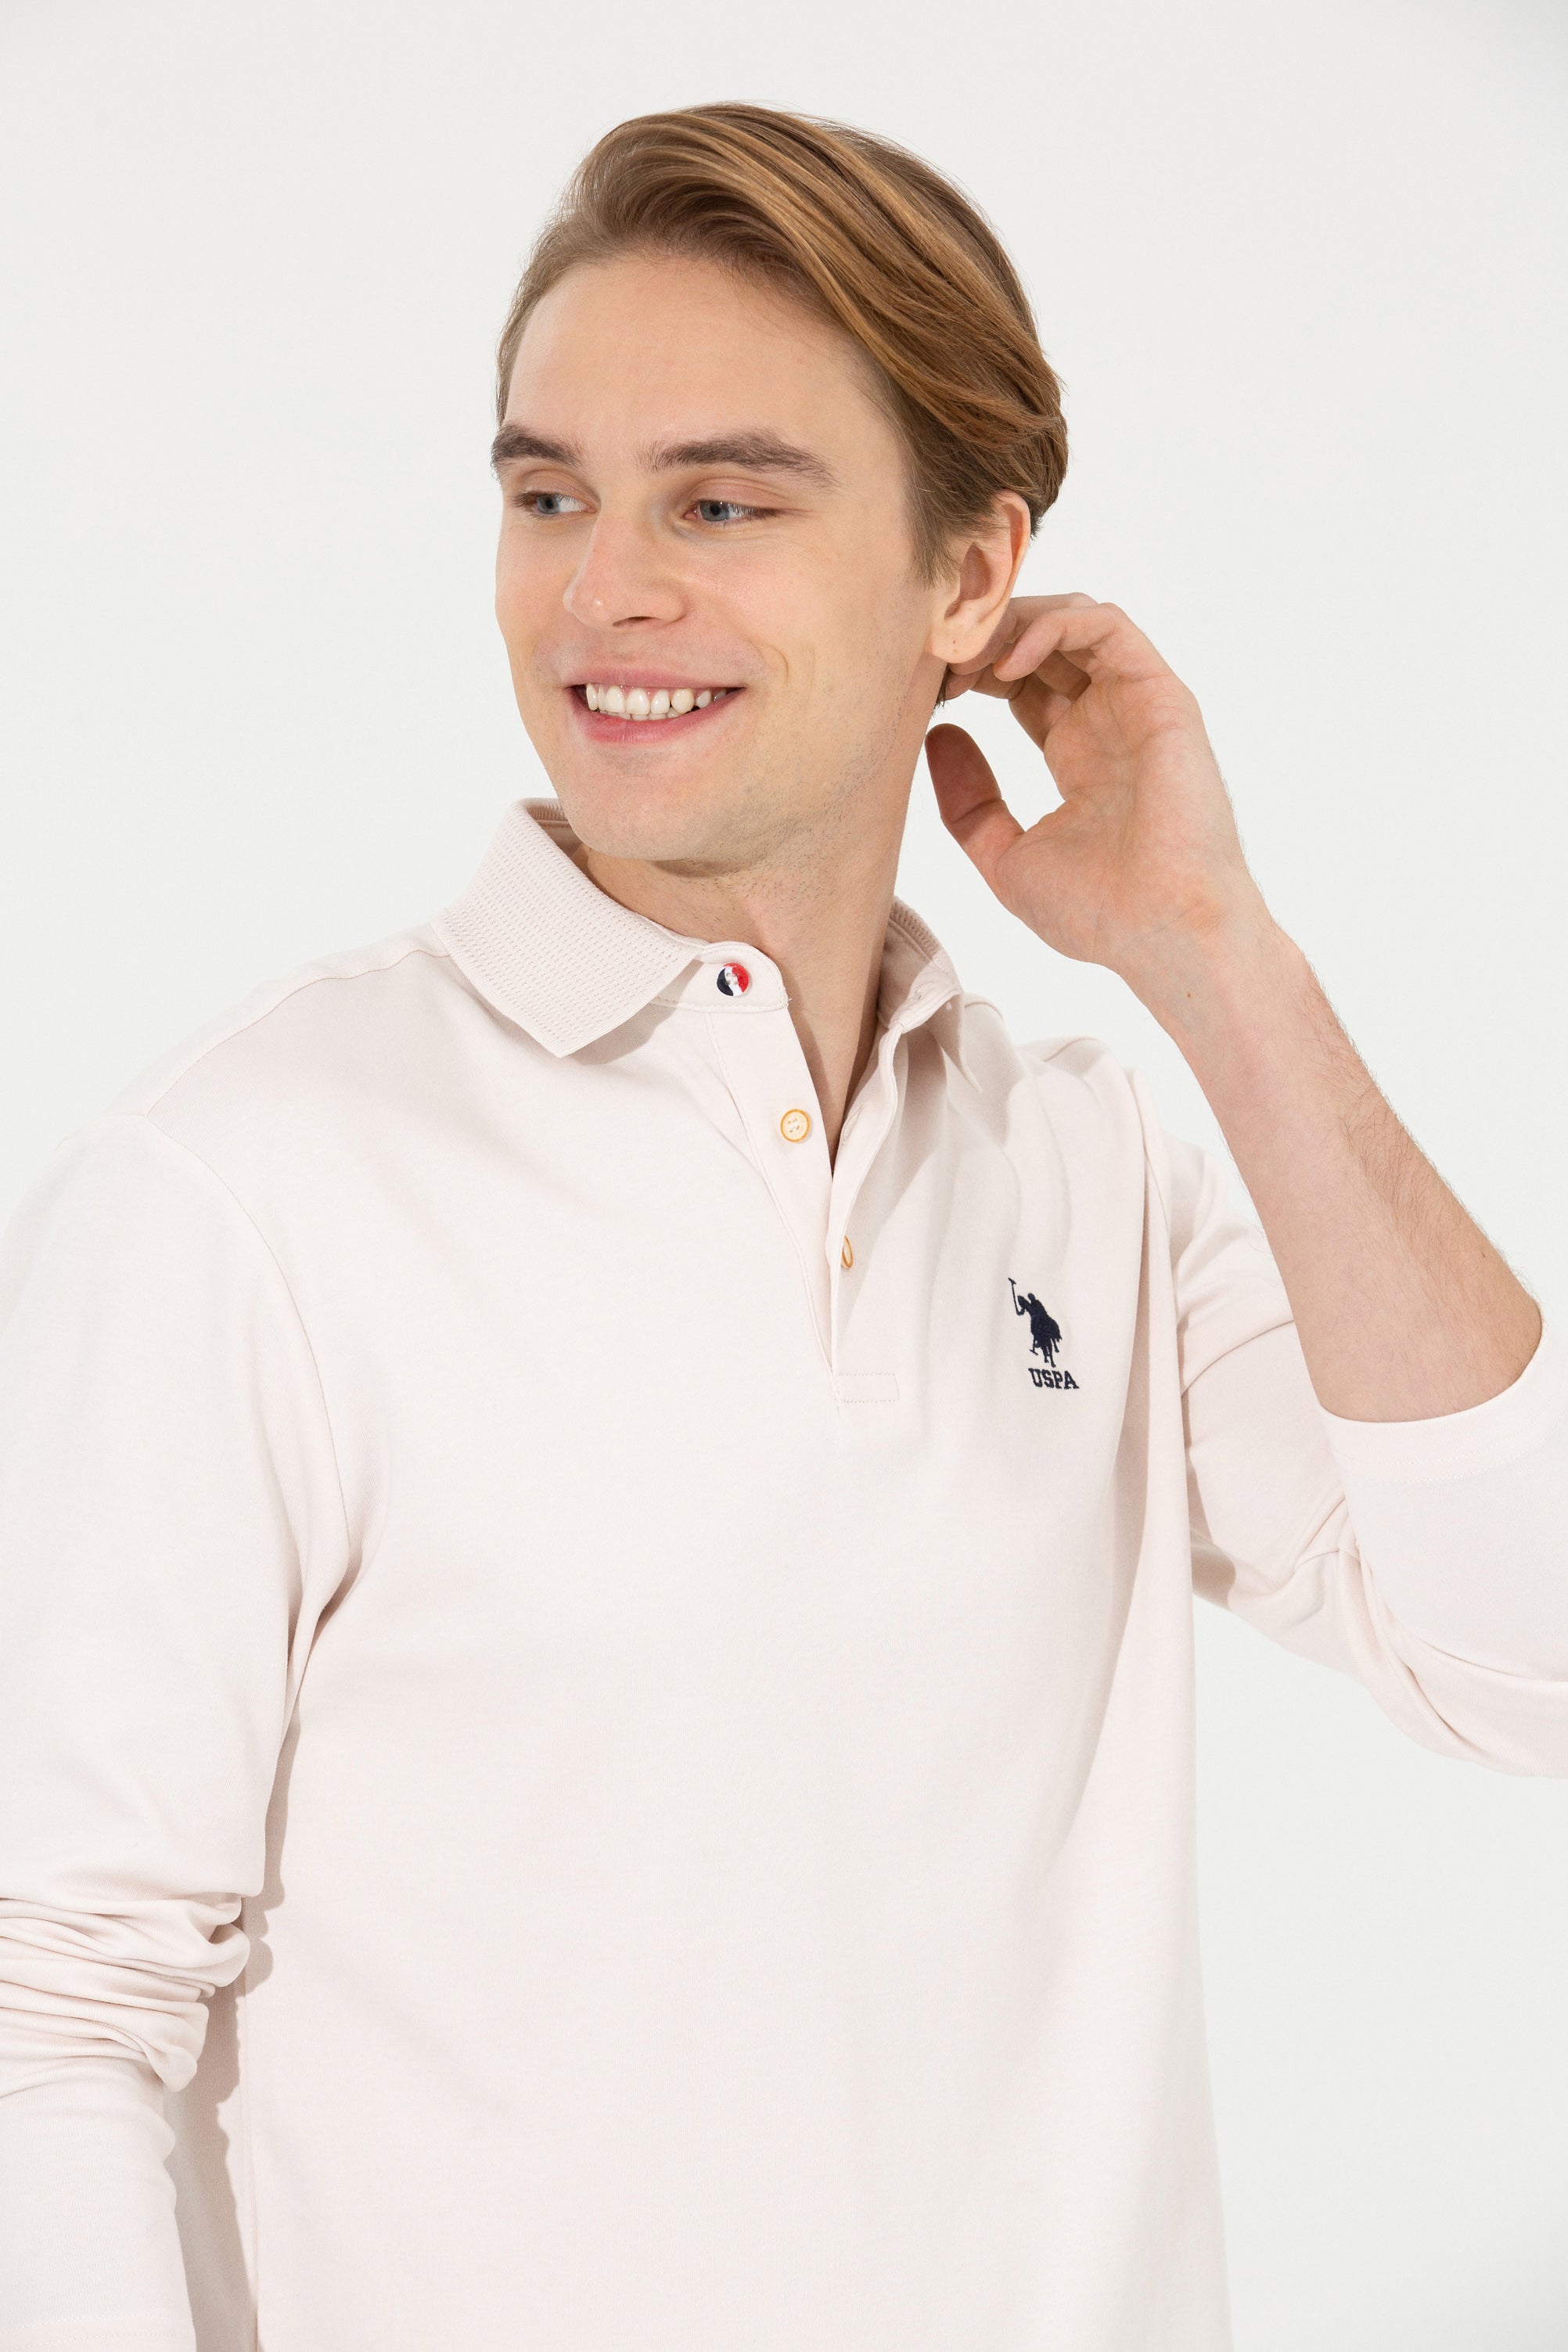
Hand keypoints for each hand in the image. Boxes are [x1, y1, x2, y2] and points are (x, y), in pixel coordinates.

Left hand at [925, 595, 1270, 1011]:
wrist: (1164, 932)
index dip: (971, 672)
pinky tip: (1008, 662)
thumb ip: (969, 804)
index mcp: (1076, 753)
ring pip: (1074, 619)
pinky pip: (1107, 627)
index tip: (930, 690)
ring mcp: (1136, 705)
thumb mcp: (1007, 858)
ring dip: (1013, 623)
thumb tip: (939, 736)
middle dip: (986, 638)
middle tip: (939, 661)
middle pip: (1042, 641)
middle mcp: (1107, 720)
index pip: (1019, 682)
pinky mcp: (1161, 696)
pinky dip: (1052, 626)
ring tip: (969, 657)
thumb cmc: (1100, 913)